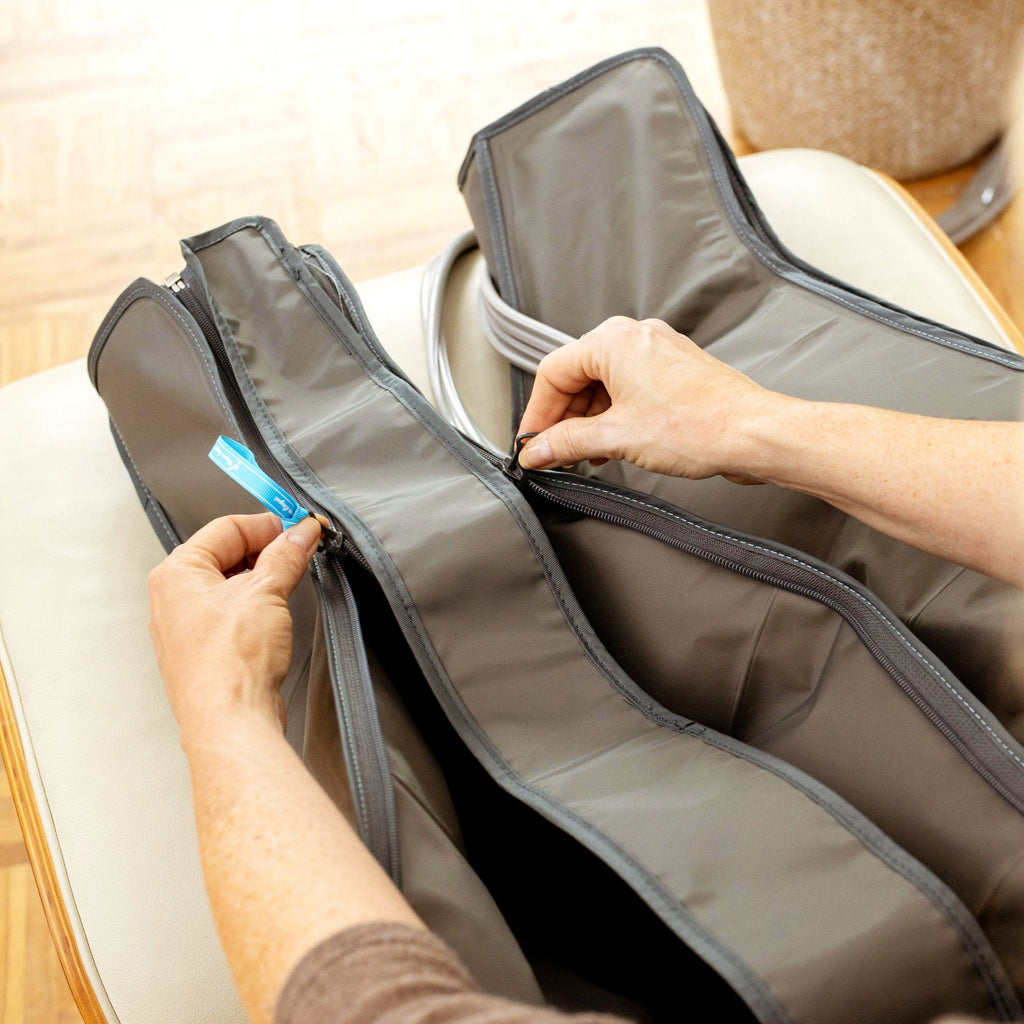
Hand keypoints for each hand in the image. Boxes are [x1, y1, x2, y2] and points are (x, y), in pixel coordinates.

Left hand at [147, 513, 321, 741]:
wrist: (229, 721)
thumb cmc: (229, 663)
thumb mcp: (267, 591)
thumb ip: (286, 555)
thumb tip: (299, 534)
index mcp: (176, 574)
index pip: (226, 528)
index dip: (267, 524)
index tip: (298, 527)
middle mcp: (173, 600)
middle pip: (226, 555)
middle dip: (267, 552)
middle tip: (301, 551)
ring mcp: (186, 629)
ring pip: (229, 587)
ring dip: (263, 580)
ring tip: (291, 582)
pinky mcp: (204, 653)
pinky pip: (230, 616)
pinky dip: (255, 608)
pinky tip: (276, 615)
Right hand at [516, 316, 777, 481]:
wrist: (753, 433)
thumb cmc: (698, 426)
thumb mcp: (616, 437)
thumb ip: (566, 442)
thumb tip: (537, 450)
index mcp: (613, 341)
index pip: (553, 373)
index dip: (537, 413)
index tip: (531, 444)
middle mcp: (634, 338)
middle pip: (577, 377)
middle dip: (563, 420)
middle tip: (553, 454)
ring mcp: (657, 353)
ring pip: (603, 385)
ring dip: (588, 422)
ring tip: (584, 456)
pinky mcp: (675, 372)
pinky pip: (629, 390)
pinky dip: (614, 416)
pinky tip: (612, 445)